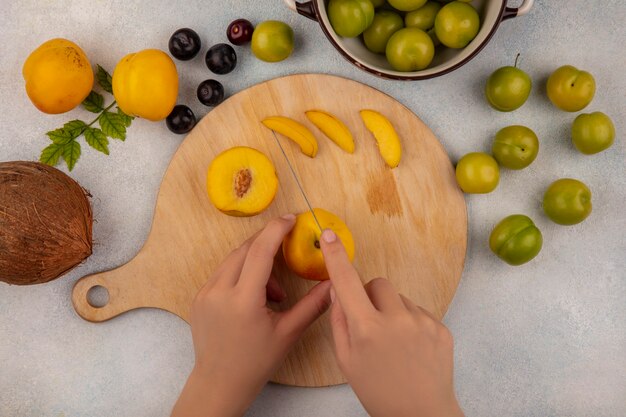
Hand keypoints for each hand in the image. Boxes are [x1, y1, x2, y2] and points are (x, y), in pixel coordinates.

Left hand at [171, 215, 331, 416]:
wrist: (219, 383)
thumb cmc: (256, 362)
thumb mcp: (288, 333)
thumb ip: (313, 305)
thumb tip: (334, 283)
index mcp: (243, 300)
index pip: (260, 251)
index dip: (276, 230)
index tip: (290, 219)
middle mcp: (219, 292)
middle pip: (245, 249)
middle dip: (267, 243)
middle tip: (287, 246)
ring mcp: (205, 294)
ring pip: (233, 260)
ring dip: (255, 262)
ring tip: (273, 290)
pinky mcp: (199, 298)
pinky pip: (222, 273)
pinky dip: (241, 273)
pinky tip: (254, 294)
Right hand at [320, 229, 463, 416]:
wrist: (421, 415)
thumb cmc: (379, 392)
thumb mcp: (347, 360)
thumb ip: (340, 321)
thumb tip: (338, 289)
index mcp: (367, 329)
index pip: (346, 282)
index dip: (335, 256)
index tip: (329, 237)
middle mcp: (396, 320)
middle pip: (378, 283)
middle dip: (370, 296)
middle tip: (371, 323)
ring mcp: (422, 322)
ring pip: (399, 298)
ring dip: (392, 310)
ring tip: (395, 343)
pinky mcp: (441, 328)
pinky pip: (419, 311)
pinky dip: (411, 323)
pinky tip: (411, 348)